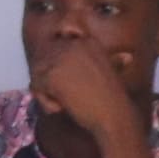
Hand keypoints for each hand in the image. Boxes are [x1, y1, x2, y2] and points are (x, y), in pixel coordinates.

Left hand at [31, 35, 144, 149]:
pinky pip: (35, 86)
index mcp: (88, 42)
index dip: (55, 68)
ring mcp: (61, 58)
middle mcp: (73, 44)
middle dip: (47, 81)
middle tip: (61, 100)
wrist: (115, 116)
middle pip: (42, 60)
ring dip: (44, 92)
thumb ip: (97, 61)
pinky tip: (60, 108)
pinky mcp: (52, 74)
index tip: (68, 85)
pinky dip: (44, 101)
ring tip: (61, 105)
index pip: (55, 47)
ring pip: (36, 73)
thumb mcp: (106, 71)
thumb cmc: (111, 100)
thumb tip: (123, 55)